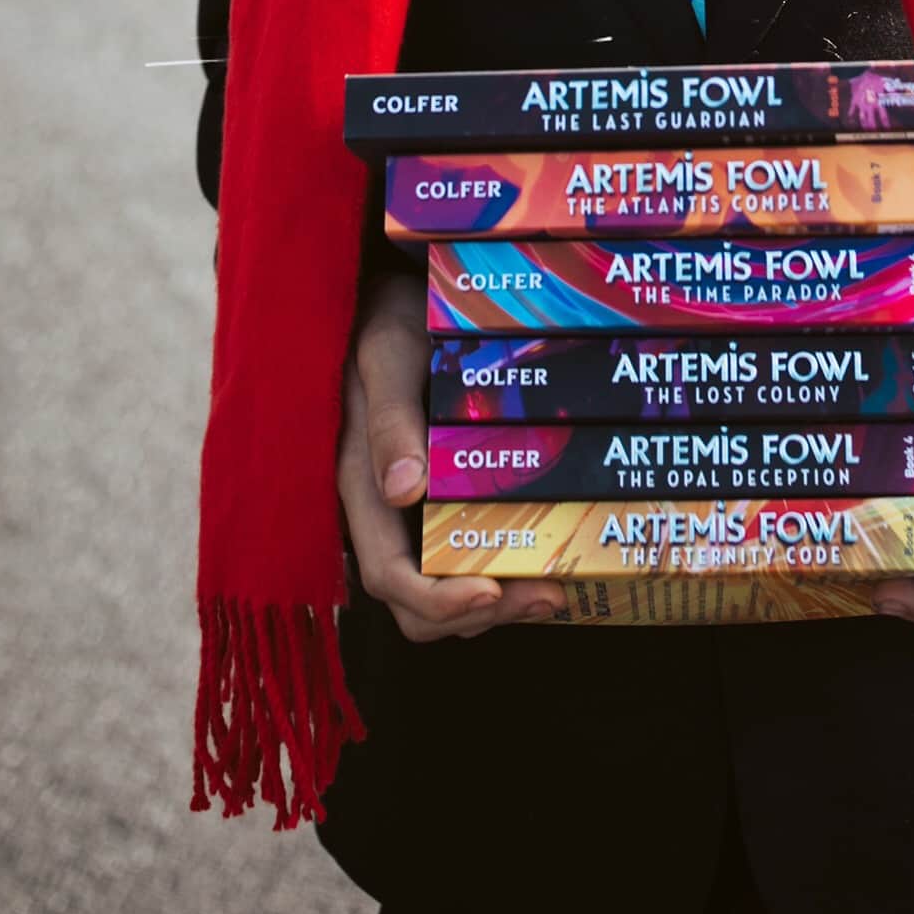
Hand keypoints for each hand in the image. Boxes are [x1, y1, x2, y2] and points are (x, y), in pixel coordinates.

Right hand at [337, 270, 563, 642]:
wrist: (388, 299)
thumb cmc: (387, 321)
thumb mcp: (388, 355)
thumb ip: (390, 420)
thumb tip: (402, 492)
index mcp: (358, 485)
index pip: (387, 575)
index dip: (437, 600)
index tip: (493, 591)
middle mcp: (378, 513)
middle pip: (415, 606)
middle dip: (478, 614)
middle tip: (550, 594)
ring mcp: (402, 513)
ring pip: (436, 593)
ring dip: (492, 606)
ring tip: (554, 586)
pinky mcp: (428, 504)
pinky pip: (453, 562)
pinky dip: (493, 576)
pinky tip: (539, 558)